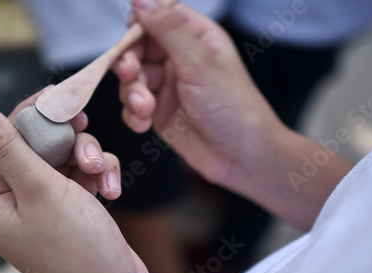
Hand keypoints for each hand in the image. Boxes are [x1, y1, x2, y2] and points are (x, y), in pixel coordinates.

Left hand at [0, 89, 157, 272]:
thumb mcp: (40, 190)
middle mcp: (14, 204)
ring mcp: (44, 209)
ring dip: (88, 159)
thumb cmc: (76, 248)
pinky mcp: (70, 212)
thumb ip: (10, 149)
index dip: (29, 115)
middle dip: (67, 141)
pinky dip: (98, 177)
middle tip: (85, 127)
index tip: (56, 96)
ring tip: (103, 174)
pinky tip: (112, 190)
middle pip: (37, 147)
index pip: (1, 141)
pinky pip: (80, 178)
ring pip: (64, 159)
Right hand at [114, 1, 280, 184]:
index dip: (140, 24)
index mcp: (196, 38)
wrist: (242, 157)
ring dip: (133, 93)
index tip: (131, 38)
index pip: (158, 16)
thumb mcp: (199, 63)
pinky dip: (133, 114)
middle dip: (129, 62)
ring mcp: (168, 87)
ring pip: (132, 78)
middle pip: (138, 48)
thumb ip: (168, 30)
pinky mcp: (159, 112)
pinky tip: (144, 123)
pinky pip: (133, 106)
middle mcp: (179, 59)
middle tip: (130, 73)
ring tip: (146, 109)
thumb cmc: (233, 107)